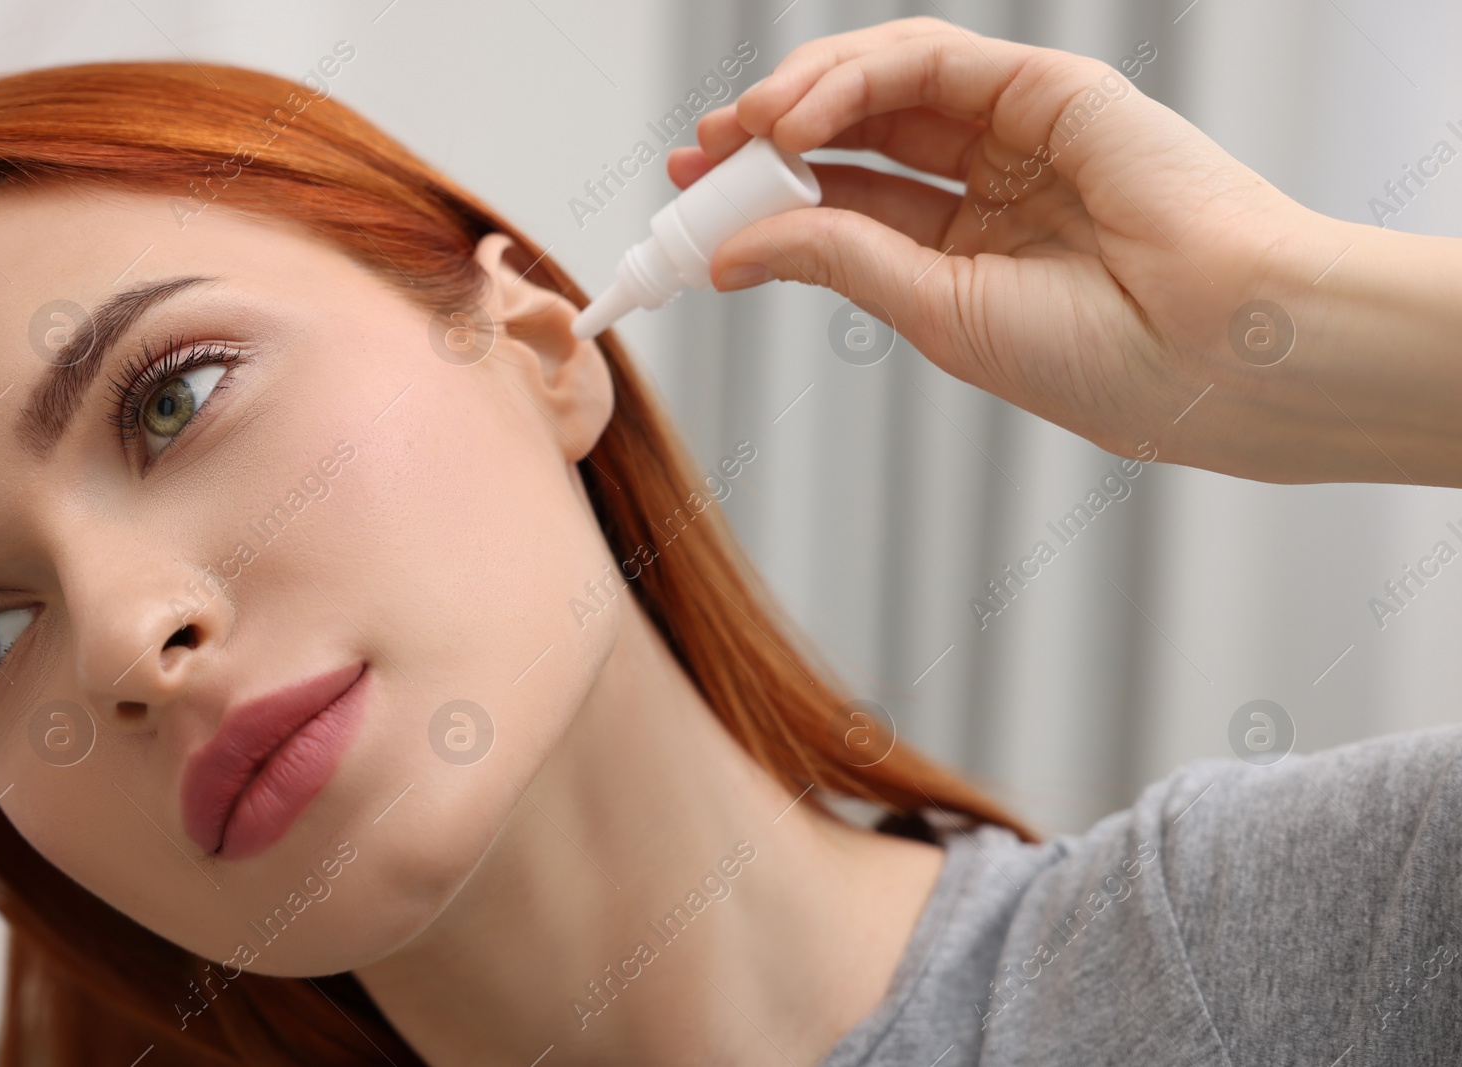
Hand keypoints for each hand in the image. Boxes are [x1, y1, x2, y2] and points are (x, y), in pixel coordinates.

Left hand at [668, 17, 1358, 477]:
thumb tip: (732, 245)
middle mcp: (984, 187)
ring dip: (795, 102)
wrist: (1220, 348)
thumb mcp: (939, 316)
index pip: (842, 211)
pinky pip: (927, 62)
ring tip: (732, 135)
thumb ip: (840, 261)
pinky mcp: (1045, 87)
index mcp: (964, 255)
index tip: (688, 216)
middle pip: (848, 144)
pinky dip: (852, 78)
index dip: (761, 205)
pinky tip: (795, 119)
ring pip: (879, 89)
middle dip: (759, 145)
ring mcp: (1014, 133)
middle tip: (689, 160)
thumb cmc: (1105, 359)